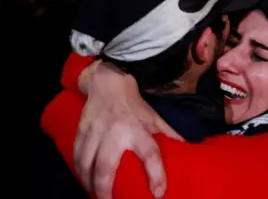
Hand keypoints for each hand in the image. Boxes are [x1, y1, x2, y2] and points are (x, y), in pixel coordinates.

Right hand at [74, 62, 183, 198]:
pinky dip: (79, 171)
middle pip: (107, 166)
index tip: (158, 193)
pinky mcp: (81, 130)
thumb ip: (169, 136)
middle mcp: (116, 132)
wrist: (109, 84)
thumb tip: (188, 150)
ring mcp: (95, 132)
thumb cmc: (135, 106)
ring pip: (86, 164)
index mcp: (139, 130)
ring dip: (89, 183)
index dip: (156, 175)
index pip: (150, 154)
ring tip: (95, 195)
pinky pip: (76, 156)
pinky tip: (84, 180)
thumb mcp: (155, 119)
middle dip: (105, 189)